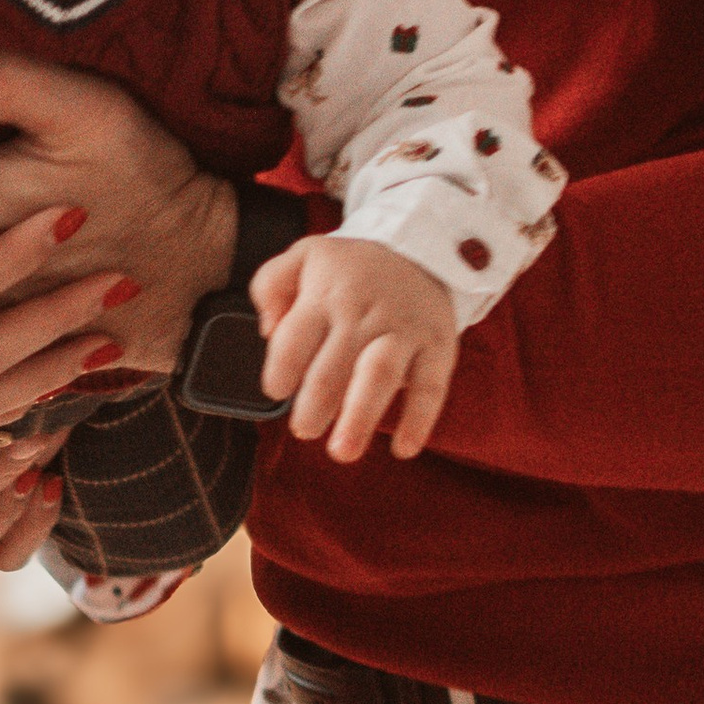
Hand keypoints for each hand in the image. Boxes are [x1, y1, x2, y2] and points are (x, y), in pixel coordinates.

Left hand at [252, 237, 457, 460]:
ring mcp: (403, 332)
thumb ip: (270, 285)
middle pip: (334, 365)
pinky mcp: (437, 347)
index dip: (282, 367)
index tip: (275, 391)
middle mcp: (364, 314)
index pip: (296, 335)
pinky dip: (419, 420)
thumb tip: (266, 330)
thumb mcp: (303, 256)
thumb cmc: (351, 269)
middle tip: (304, 430)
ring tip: (342, 451)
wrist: (422, 253)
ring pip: (379, 375)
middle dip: (315, 405)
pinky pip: (430, 387)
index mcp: (326, 295)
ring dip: (360, 417)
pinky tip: (404, 449)